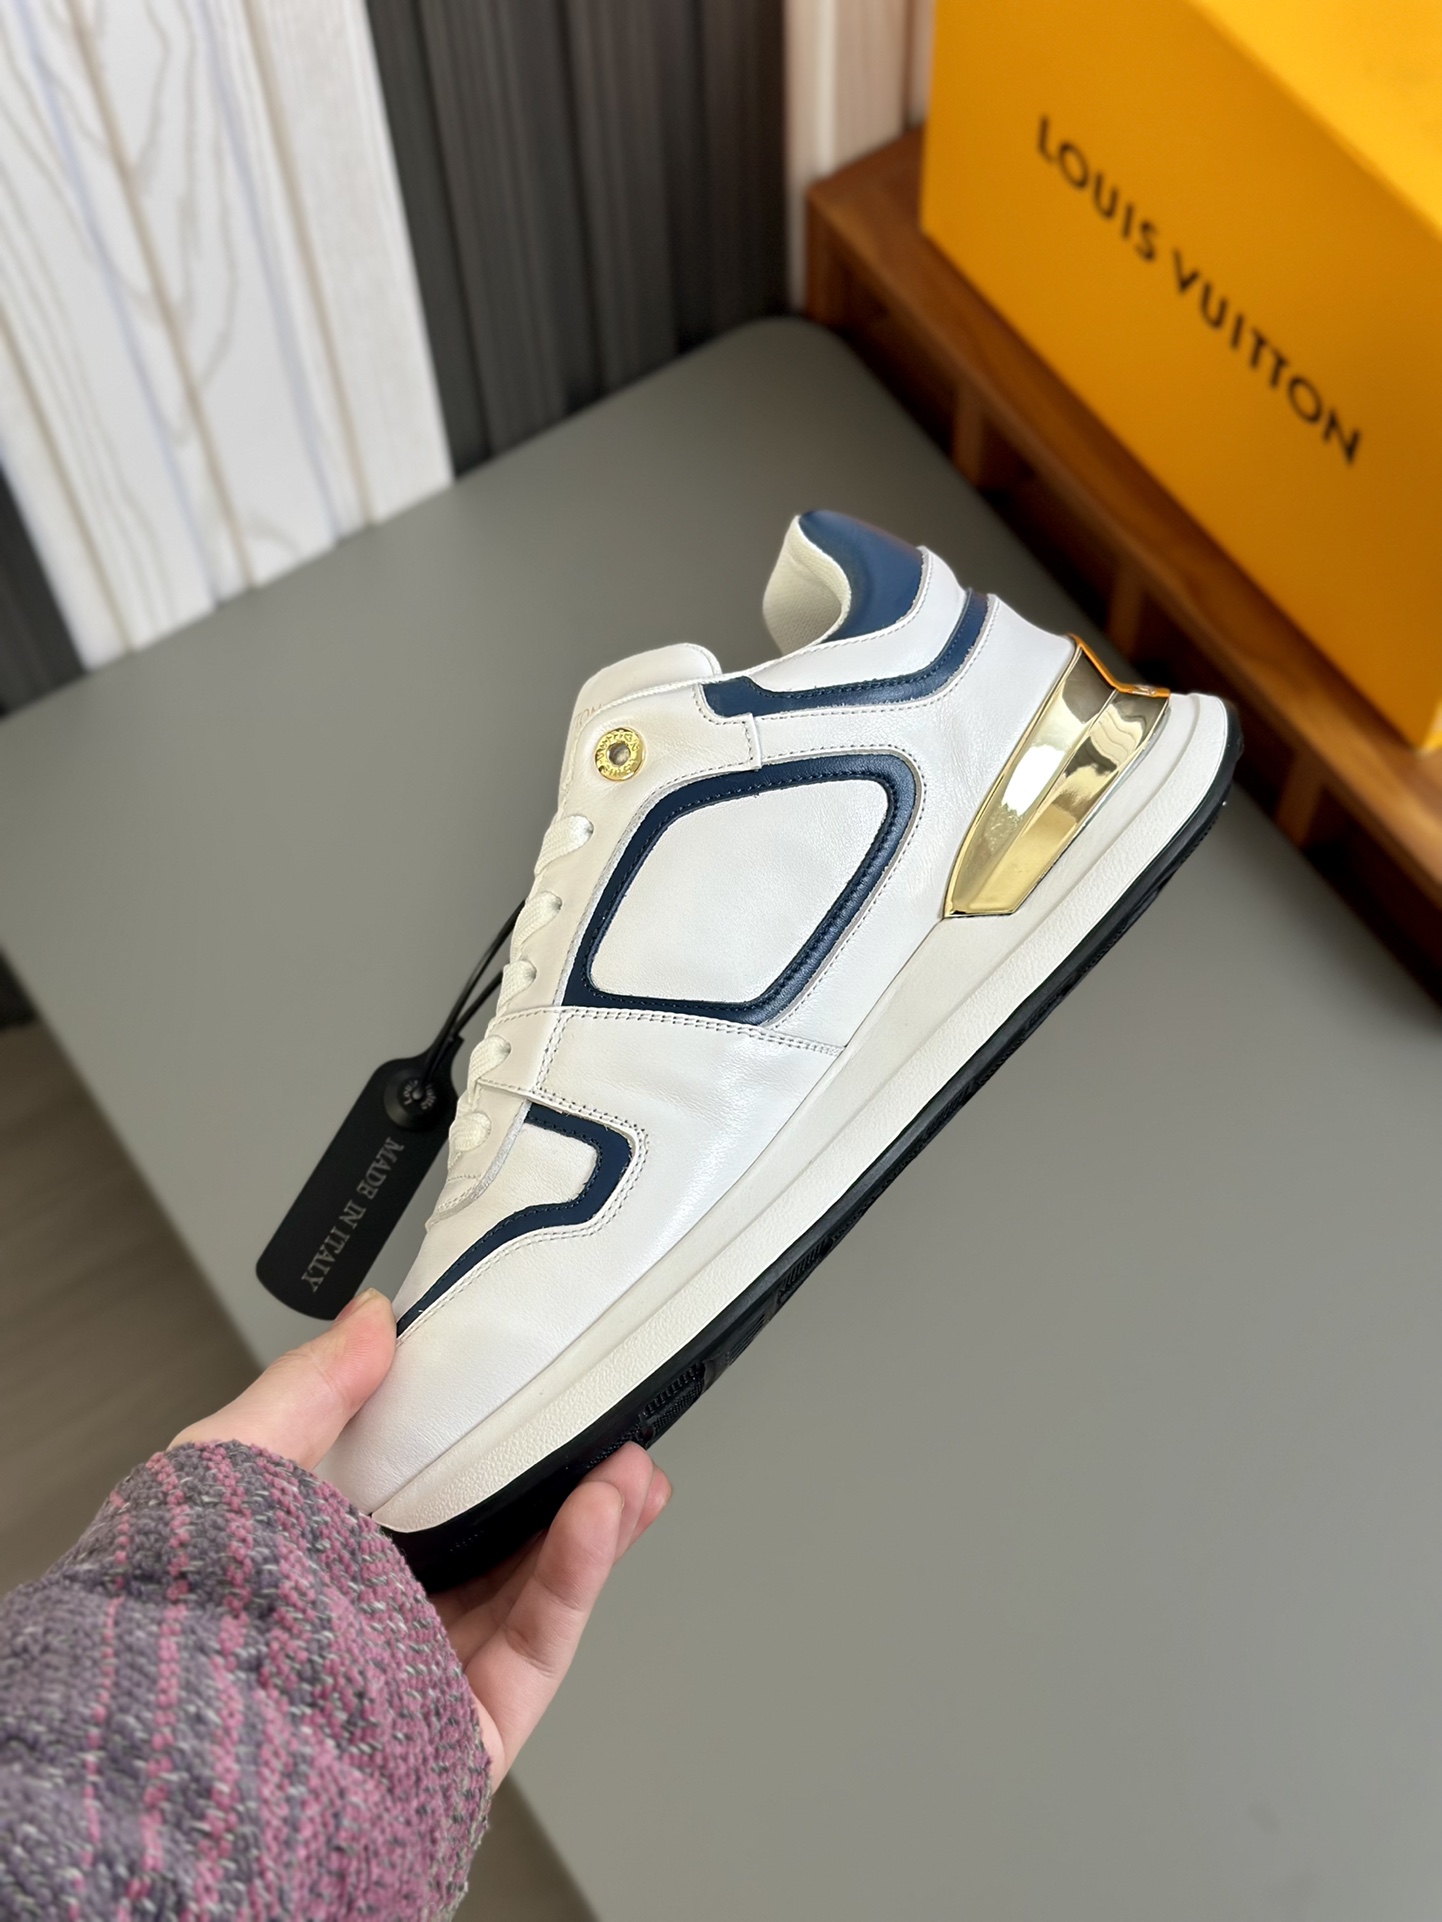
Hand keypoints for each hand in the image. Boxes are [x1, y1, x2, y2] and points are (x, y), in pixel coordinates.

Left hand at [172, 1288, 669, 1783]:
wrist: (195, 1757)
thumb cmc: (187, 1620)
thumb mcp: (232, 1462)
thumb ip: (309, 1388)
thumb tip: (370, 1319)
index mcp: (317, 1554)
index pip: (416, 1483)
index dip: (479, 1436)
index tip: (529, 1389)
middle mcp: (374, 1617)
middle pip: (492, 1537)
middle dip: (559, 1482)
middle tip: (605, 1427)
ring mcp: (425, 1675)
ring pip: (528, 1588)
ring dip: (590, 1520)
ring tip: (631, 1462)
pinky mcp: (468, 1728)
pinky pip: (536, 1642)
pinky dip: (579, 1574)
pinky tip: (606, 1513)